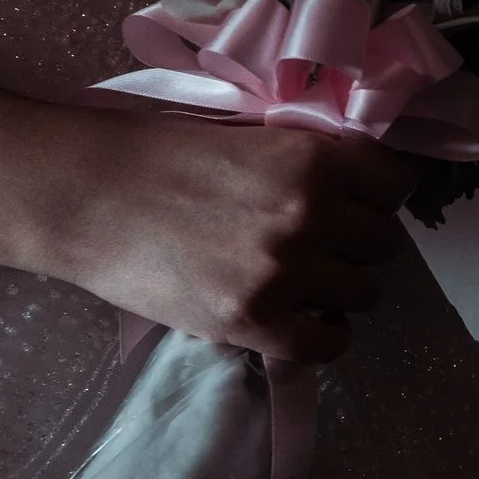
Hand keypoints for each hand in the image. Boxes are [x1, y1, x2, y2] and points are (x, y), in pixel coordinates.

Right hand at [51, 113, 416, 363]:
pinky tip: (296, 319)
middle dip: (357, 245)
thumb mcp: (246, 135)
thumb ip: (304, 162)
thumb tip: (352, 188)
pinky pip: (329, 343)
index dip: (375, 198)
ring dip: (341, 290)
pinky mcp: (253, 321)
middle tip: (320, 247)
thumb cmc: (154, 155)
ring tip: (303, 284)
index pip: (396, 187)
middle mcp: (310, 214)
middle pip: (384, 245)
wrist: (83, 196)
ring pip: (365, 293)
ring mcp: (285, 272)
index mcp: (312, 158)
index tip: (352, 204)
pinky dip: (322, 335)